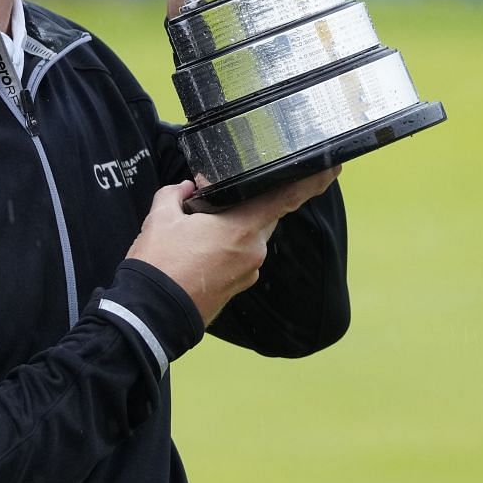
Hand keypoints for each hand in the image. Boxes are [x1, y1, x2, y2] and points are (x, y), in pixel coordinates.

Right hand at [126, 168, 341, 325]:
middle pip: (262, 216)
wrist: (150, 315)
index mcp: (243, 228)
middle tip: (213, 203)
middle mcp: (254, 251)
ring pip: (248, 238)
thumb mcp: (161, 218)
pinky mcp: (237, 289)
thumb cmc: (159, 265)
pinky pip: (238, 259)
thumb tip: (184, 190)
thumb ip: (176, 195)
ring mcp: (248, 273)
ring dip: (229, 231)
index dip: (313, 181)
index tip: (333, 168)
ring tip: (193, 234)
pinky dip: (224, 251)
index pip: (287, 198)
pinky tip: (196, 252)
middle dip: (244, 206)